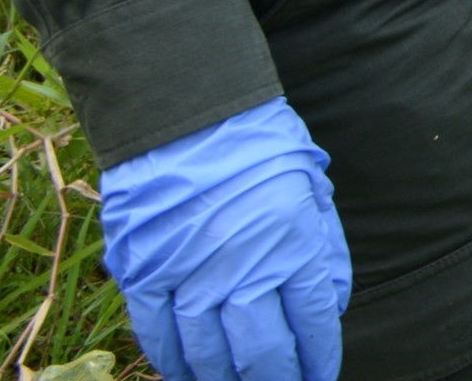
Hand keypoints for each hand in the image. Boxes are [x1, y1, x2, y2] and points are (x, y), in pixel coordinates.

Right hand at [100, 97, 349, 380]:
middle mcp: (241, 269)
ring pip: (208, 355)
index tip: (320, 376)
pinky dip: (175, 362)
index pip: (311, 324)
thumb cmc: (259, 149)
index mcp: (292, 245)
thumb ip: (323, 253)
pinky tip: (190, 375)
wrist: (187, 116)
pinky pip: (158, 337)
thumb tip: (327, 310)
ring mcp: (188, 276)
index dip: (318, 358)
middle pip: (261, 353)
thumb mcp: (312, 192)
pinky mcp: (144, 276)